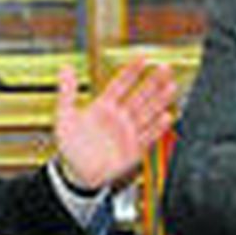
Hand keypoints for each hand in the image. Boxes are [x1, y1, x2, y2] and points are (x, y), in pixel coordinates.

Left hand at [53, 57, 178, 190]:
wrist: (76, 175)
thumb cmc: (70, 147)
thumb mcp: (64, 117)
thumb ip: (67, 93)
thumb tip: (65, 68)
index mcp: (103, 107)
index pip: (120, 85)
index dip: (131, 72)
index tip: (142, 59)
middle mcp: (119, 117)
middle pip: (139, 96)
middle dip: (152, 82)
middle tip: (166, 68)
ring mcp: (127, 133)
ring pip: (147, 113)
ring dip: (159, 101)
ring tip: (171, 87)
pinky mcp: (133, 150)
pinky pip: (147, 136)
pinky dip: (157, 128)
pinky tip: (167, 116)